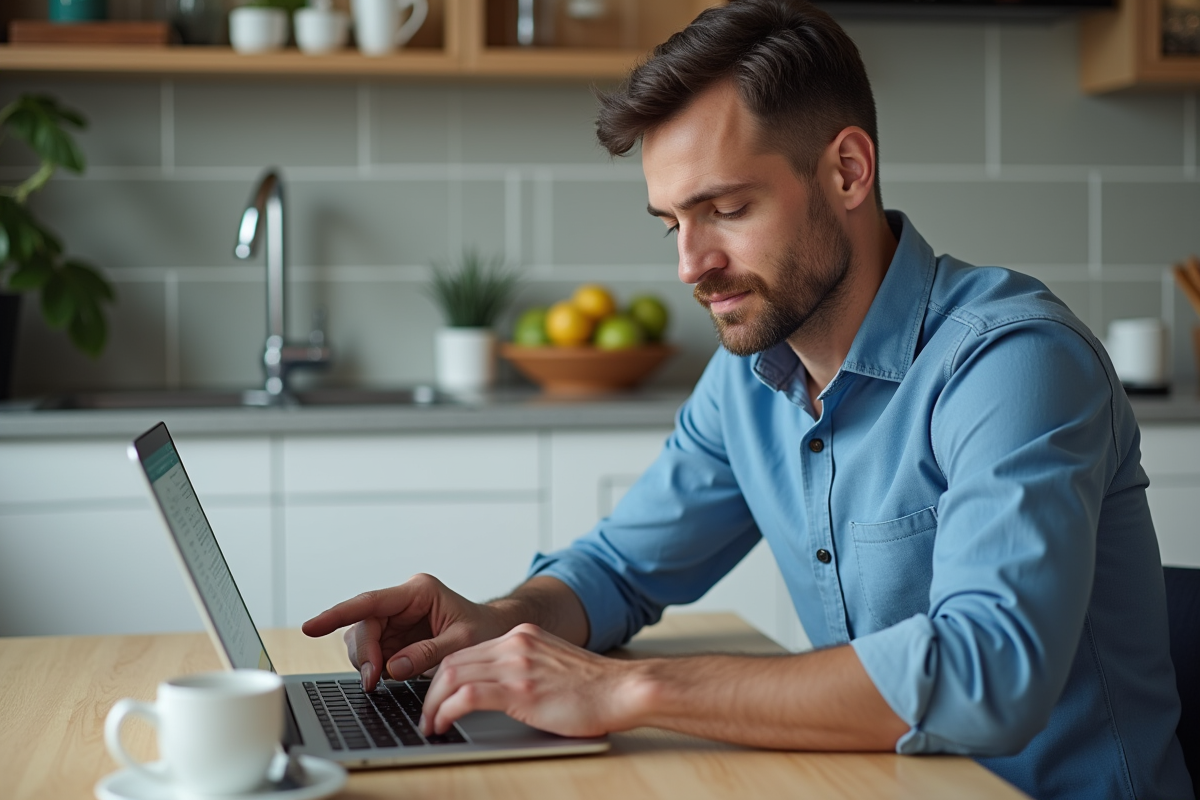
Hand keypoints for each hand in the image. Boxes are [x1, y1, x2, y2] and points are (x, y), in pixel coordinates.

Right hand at [301, 574, 512, 690]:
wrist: (494, 633)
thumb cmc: (484, 630)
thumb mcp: (463, 642)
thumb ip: (428, 653)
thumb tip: (393, 667)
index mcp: (418, 591)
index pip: (370, 602)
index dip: (338, 614)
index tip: (311, 627)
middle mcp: (401, 602)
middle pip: (363, 625)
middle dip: (364, 654)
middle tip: (372, 680)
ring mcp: (395, 619)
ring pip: (361, 640)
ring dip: (366, 662)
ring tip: (381, 680)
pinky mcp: (394, 637)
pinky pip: (371, 652)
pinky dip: (373, 668)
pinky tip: (384, 677)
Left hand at [420, 623, 641, 738]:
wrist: (623, 689)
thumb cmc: (595, 688)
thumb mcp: (552, 665)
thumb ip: (525, 667)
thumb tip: (497, 689)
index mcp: (522, 636)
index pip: (466, 651)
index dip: (444, 677)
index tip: (436, 697)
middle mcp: (515, 643)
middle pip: (453, 660)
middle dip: (431, 691)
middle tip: (425, 715)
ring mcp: (517, 663)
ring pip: (453, 676)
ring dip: (433, 703)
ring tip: (430, 724)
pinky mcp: (520, 688)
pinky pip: (467, 696)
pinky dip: (446, 710)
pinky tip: (443, 724)